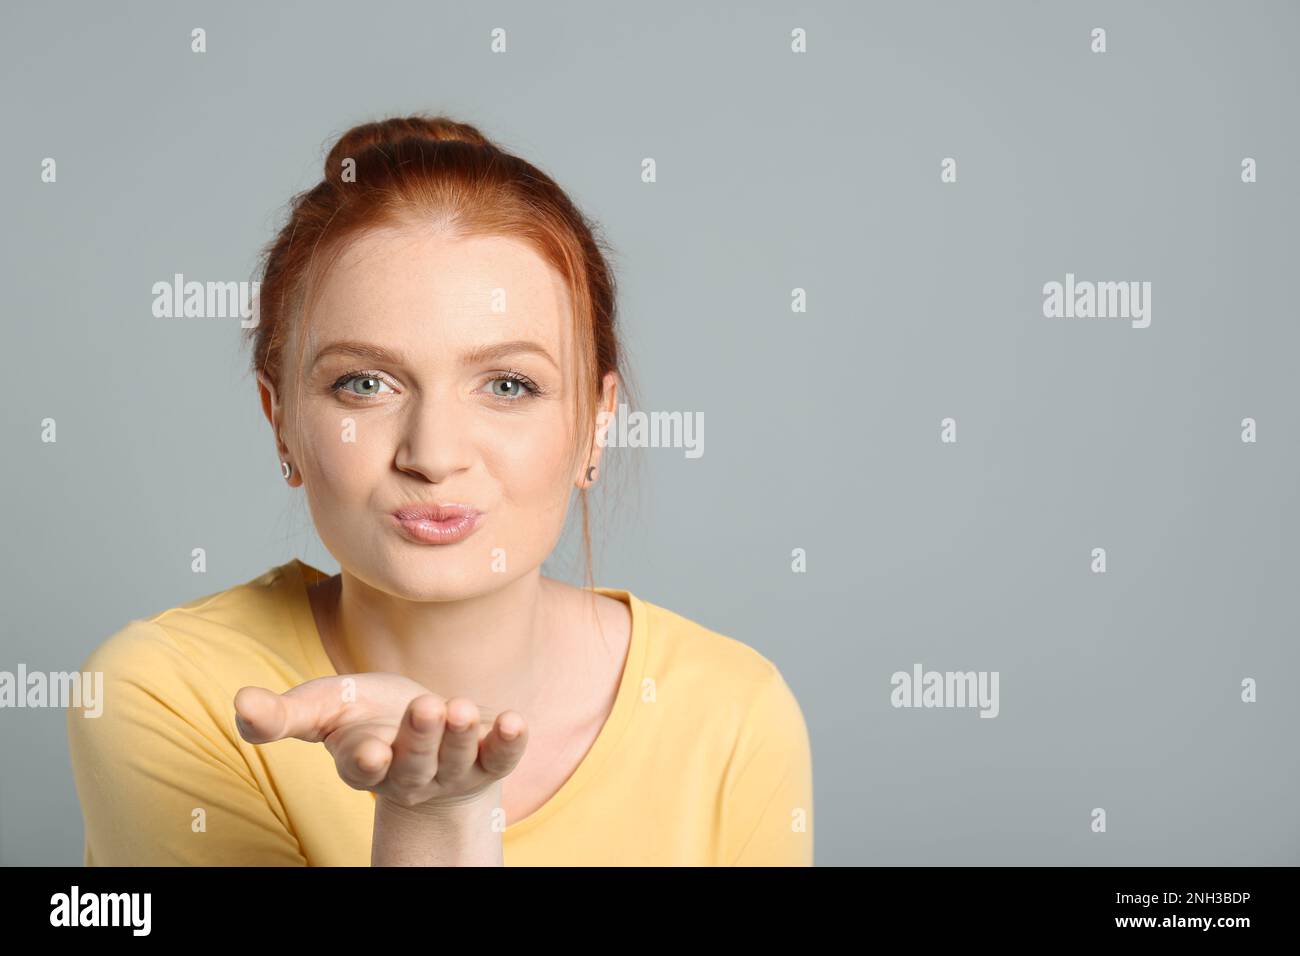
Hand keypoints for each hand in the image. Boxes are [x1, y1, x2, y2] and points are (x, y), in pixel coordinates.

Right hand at [233, 673, 527, 810]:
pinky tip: (515, 720)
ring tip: (462, 708)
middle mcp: (409, 775)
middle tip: (425, 707)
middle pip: (414, 764)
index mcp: (364, 763)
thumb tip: (240, 703)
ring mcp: (451, 770)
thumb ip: (282, 714)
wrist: (422, 728)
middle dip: (420, 739)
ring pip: (456, 759)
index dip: (367, 762)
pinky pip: (501, 757)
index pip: (364, 770)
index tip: (370, 750)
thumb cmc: (365, 715)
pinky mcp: (488, 761)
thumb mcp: (322, 707)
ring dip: (462, 737)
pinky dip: (510, 741)